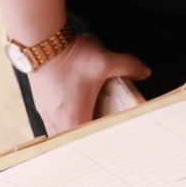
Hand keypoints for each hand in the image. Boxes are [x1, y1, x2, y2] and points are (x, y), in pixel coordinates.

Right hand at [27, 34, 150, 134]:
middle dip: (87, 139)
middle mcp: (56, 120)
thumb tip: (144, 71)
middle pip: (72, 142)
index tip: (110, 140)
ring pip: (60, 133)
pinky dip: (65, 120)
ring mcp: (46, 113)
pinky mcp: (42, 103)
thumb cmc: (69, 56)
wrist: (40, 42)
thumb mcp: (105, 61)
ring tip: (90, 122)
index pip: (87, 143)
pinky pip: (53, 121)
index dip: (100, 143)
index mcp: (73, 118)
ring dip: (75, 129)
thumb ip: (129, 66)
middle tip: (102, 132)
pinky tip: (75, 108)